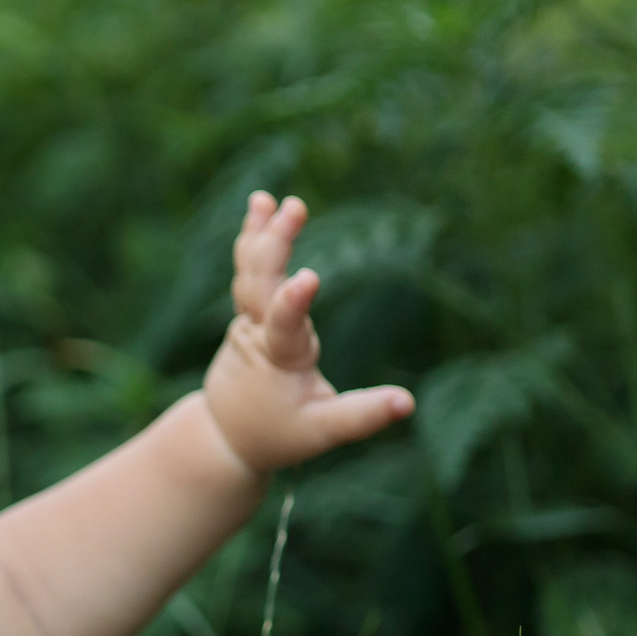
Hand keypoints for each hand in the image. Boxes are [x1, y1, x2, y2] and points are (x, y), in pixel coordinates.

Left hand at [201, 192, 413, 475]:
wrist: (227, 435)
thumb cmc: (280, 434)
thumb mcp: (323, 432)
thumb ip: (363, 415)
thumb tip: (408, 403)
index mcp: (280, 360)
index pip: (284, 327)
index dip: (293, 303)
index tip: (306, 276)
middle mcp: (259, 335)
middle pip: (262, 285)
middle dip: (276, 246)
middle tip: (293, 206)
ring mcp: (248, 322)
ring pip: (249, 273)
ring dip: (260, 234)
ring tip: (268, 200)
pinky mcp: (248, 316)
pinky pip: (248, 273)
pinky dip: (253, 241)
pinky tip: (261, 209)